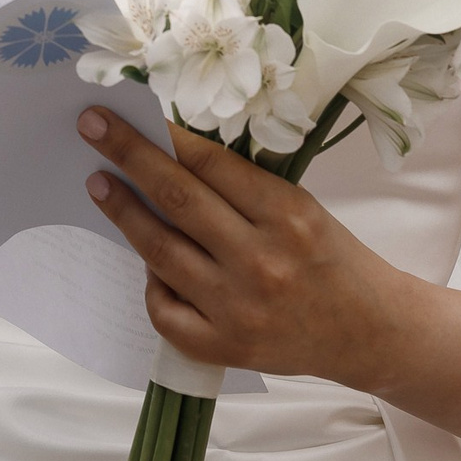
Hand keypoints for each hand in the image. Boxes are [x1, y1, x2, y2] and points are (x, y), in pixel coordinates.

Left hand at [78, 110, 422, 389]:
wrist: (368, 332)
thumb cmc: (330, 258)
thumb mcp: (300, 207)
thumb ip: (242, 187)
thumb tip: (170, 152)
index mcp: (286, 214)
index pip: (209, 163)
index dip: (161, 134)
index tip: (123, 112)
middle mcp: (261, 260)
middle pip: (177, 199)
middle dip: (128, 157)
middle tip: (91, 129)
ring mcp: (238, 309)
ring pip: (161, 251)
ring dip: (123, 213)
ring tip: (98, 185)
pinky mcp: (223, 348)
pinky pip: (164, 311)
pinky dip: (150, 283)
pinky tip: (147, 262)